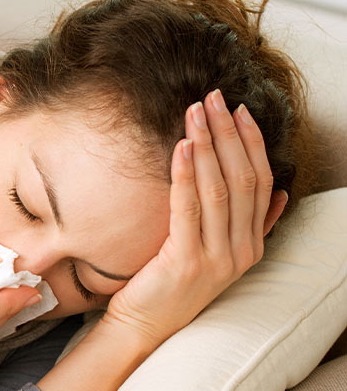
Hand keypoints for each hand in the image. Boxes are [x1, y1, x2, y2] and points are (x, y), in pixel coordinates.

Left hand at [103, 89, 288, 343]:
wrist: (144, 325)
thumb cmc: (171, 283)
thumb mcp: (217, 253)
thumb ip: (249, 226)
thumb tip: (279, 195)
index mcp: (251, 244)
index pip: (260, 182)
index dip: (251, 143)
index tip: (238, 110)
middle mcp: (240, 250)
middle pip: (242, 179)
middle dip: (228, 134)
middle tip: (213, 98)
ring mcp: (216, 258)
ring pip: (218, 190)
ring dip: (206, 146)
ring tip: (195, 113)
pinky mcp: (186, 262)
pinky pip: (188, 210)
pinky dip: (185, 175)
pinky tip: (179, 147)